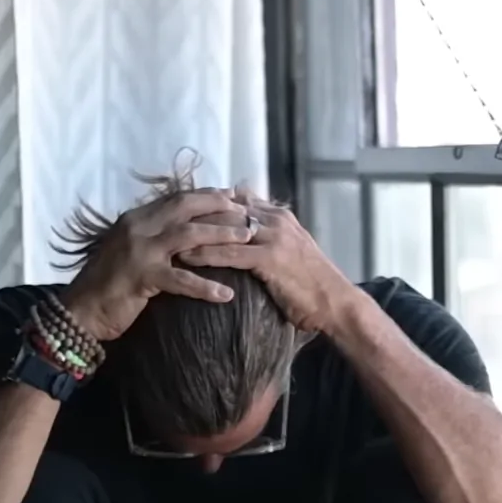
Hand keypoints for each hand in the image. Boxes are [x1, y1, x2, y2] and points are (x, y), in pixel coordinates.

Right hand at [59, 189, 254, 340]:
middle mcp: (137, 227)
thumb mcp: (133, 251)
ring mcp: (138, 250)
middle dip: (219, 206)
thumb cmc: (111, 283)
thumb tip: (187, 228)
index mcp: (136, 218)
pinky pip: (181, 279)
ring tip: (247, 239)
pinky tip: (227, 294)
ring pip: (188, 235)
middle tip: (248, 212)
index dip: (207, 195)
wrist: (80, 311)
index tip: (234, 194)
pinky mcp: (141, 277)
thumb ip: (155, 236)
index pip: (177, 198)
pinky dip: (205, 286)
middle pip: (185, 207)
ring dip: (221, 235)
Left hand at [178, 196, 358, 333]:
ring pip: (224, 228)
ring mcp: (274, 237)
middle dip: (194, 214)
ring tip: (168, 240)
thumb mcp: (291, 252)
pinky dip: (206, 255)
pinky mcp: (271, 258)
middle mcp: (276, 220)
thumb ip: (269, 241)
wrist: (336, 303)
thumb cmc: (312, 285)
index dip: (208, 203)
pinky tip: (186, 259)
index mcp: (279, 216)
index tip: (183, 211)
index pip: (237, 199)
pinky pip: (230, 253)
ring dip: (194, 233)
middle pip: (225, 208)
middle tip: (166, 221)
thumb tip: (244, 239)